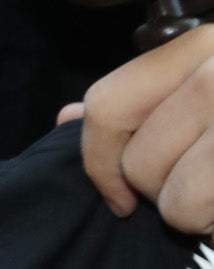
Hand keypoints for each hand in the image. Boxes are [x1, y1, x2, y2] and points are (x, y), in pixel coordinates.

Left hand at [79, 22, 213, 227]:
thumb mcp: (207, 85)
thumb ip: (140, 99)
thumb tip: (68, 117)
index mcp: (202, 46)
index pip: (107, 106)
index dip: (99, 160)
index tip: (117, 197)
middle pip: (140, 162)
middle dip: (160, 191)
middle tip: (200, 186)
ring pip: (176, 202)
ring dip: (195, 215)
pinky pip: (210, 222)